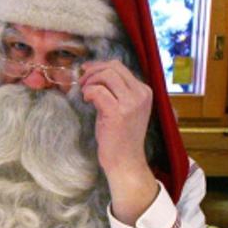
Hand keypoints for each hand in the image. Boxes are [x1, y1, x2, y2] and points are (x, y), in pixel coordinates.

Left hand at [79, 60, 157, 222]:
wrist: (125, 162)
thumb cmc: (121, 138)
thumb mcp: (124, 109)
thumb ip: (117, 91)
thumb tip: (96, 73)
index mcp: (144, 92)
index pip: (120, 67)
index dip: (100, 66)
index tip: (87, 71)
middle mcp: (141, 94)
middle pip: (113, 67)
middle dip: (93, 71)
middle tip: (82, 83)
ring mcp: (131, 103)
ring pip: (106, 75)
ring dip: (90, 81)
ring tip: (85, 93)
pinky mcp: (118, 113)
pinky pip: (98, 91)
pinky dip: (88, 92)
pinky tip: (86, 101)